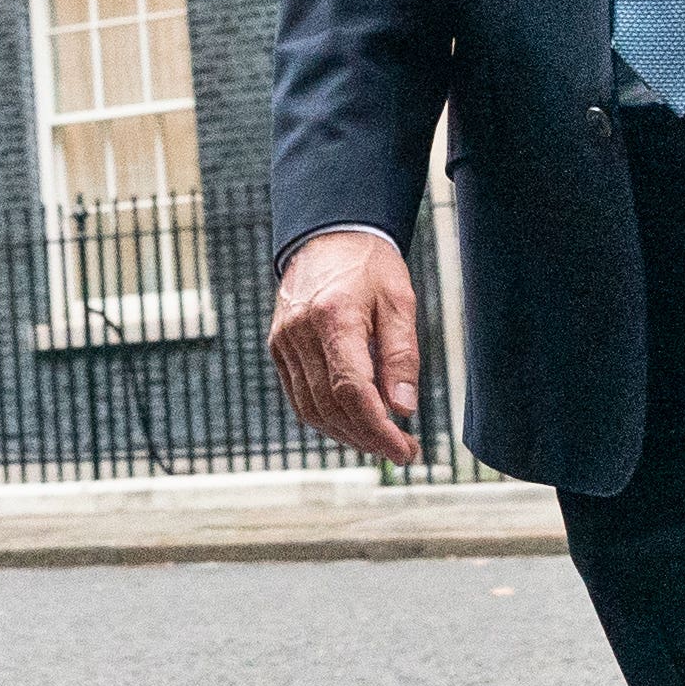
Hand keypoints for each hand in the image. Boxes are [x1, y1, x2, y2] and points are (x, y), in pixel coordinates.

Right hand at [266, 228, 427, 467]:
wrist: (327, 235)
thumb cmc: (369, 265)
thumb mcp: (399, 301)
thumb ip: (402, 356)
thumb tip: (404, 408)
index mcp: (333, 318)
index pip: (352, 390)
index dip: (378, 428)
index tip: (406, 449)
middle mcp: (300, 333)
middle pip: (330, 406)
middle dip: (368, 437)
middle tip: (402, 450)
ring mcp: (284, 342)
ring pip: (311, 409)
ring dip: (346, 434)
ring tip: (380, 441)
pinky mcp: (278, 347)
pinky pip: (298, 397)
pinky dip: (325, 419)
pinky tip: (352, 424)